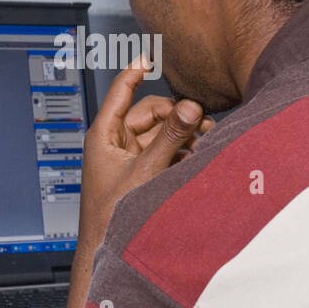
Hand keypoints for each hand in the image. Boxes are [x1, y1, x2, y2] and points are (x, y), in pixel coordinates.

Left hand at [77, 56, 214, 247]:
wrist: (108, 251)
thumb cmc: (113, 215)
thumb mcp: (147, 170)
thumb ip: (171, 137)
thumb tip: (190, 106)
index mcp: (104, 135)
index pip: (121, 92)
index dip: (135, 71)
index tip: (149, 56)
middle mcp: (114, 143)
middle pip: (150, 113)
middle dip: (176, 116)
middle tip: (203, 123)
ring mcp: (127, 158)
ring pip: (159, 133)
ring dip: (182, 136)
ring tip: (204, 145)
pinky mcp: (139, 172)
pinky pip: (162, 152)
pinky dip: (179, 153)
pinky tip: (195, 159)